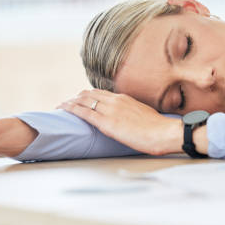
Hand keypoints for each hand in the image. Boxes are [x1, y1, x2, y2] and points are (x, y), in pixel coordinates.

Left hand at [57, 89, 182, 155]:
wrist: (165, 132)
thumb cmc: (159, 129)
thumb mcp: (144, 115)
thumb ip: (132, 114)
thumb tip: (128, 118)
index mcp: (124, 98)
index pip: (100, 93)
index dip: (87, 95)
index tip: (79, 99)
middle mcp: (115, 100)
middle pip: (89, 94)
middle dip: (74, 98)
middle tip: (65, 103)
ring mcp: (110, 110)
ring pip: (83, 100)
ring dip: (69, 102)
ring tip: (60, 106)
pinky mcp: (107, 123)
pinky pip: (84, 113)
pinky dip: (71, 109)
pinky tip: (63, 109)